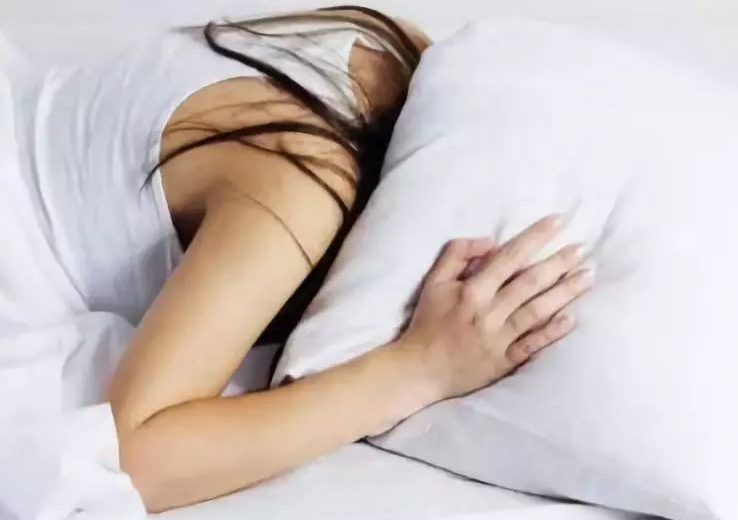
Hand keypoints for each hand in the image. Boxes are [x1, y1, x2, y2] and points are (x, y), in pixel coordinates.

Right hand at [396, 215, 592, 402]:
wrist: (420, 369)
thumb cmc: (427, 322)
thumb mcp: (433, 282)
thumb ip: (457, 254)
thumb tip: (490, 240)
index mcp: (472, 290)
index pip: (509, 257)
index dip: (535, 238)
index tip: (558, 221)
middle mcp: (489, 312)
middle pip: (530, 282)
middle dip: (559, 263)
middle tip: (582, 248)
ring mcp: (498, 338)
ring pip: (537, 310)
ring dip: (564, 292)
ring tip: (588, 276)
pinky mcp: (504, 361)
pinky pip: (533, 345)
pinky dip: (552, 331)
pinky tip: (572, 318)